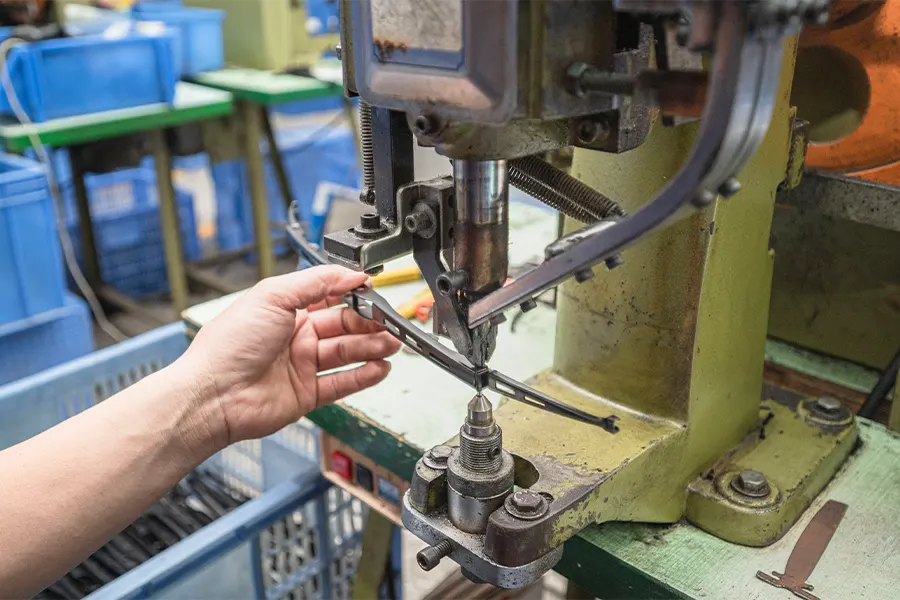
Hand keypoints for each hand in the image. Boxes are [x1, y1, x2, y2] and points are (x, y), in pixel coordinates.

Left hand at [182, 266, 400, 446]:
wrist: (213, 394)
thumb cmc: (229, 345)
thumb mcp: (273, 296)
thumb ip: (316, 282)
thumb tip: (350, 274)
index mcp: (285, 309)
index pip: (329, 296)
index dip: (353, 294)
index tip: (374, 291)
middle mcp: (295, 336)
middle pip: (343, 325)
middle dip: (369, 322)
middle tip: (390, 321)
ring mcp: (302, 365)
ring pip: (347, 352)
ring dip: (372, 347)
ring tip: (392, 344)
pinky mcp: (307, 394)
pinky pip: (343, 383)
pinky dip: (364, 375)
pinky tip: (380, 368)